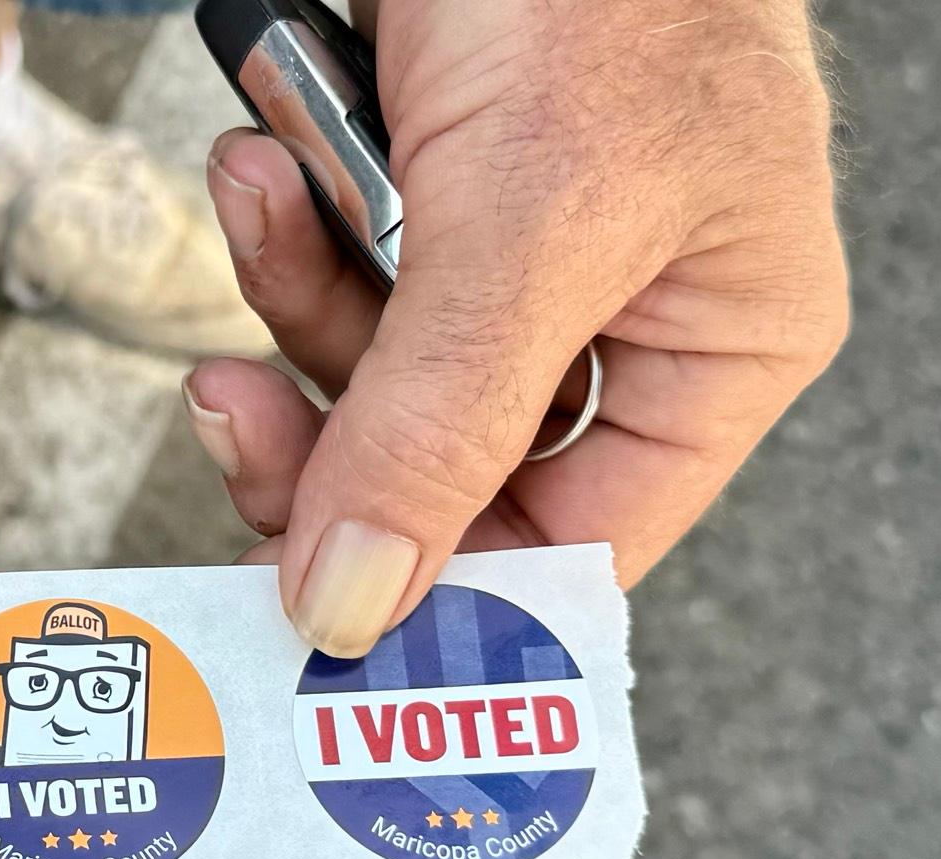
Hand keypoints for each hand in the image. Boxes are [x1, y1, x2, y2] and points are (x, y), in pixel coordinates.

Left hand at [191, 0, 848, 656]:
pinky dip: (283, 225)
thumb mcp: (529, 220)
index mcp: (712, 354)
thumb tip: (355, 609)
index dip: (438, 595)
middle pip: (443, 477)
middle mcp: (621, 326)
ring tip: (267, 186)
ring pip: (369, 378)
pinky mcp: (421, 202)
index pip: (569, 545)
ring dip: (292, 296)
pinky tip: (261, 153)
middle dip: (330, 427)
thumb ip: (439, 425)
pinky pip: (330, 276)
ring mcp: (515, 265)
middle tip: (228, 410)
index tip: (303, 624)